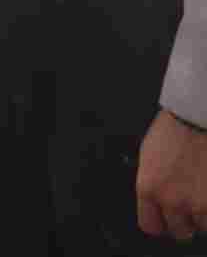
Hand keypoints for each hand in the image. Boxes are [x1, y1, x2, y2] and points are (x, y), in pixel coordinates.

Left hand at [137, 109, 206, 239]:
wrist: (198, 118)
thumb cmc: (175, 129)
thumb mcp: (150, 157)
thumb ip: (153, 184)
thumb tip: (157, 201)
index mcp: (149, 188)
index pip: (150, 225)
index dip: (161, 222)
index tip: (167, 219)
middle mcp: (173, 200)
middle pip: (180, 231)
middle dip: (186, 220)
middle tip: (192, 203)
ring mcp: (200, 204)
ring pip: (204, 225)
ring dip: (205, 213)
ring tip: (203, 189)